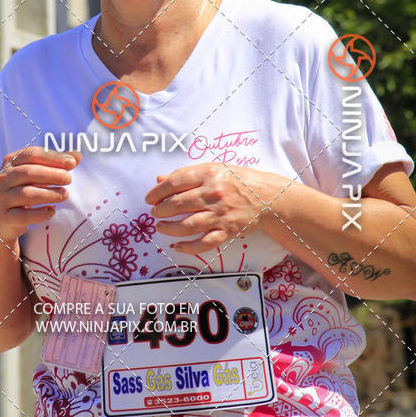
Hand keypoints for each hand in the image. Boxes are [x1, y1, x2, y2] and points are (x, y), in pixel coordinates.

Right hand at [0, 147, 80, 242]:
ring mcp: (3, 198)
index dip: (53, 157)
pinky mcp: (6, 217)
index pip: (31, 154)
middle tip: (69, 179)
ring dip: (49, 194)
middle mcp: (4, 178)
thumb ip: (56, 164)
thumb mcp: (37, 174)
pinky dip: (40, 213)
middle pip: (28, 173)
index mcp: (11, 162)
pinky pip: (24, 216)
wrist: (1, 217)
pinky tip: (52, 211)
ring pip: (26, 194)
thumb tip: (78, 155)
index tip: (73, 162)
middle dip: (51, 175)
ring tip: (65, 194)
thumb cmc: (24, 189)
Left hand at [145, 163, 282, 252]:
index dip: (157, 192)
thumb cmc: (235, 180)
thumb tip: (159, 179)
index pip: (175, 182)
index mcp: (208, 175)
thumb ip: (185, 174)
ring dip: (170, 228)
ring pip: (188, 225)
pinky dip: (189, 247)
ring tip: (160, 227)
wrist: (265, 196)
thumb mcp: (211, 169)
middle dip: (161, 211)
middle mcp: (214, 194)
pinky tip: (177, 246)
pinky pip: (205, 243)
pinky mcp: (228, 230)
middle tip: (155, 213)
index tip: (149, 198)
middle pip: (179, 204)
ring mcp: (221, 214)